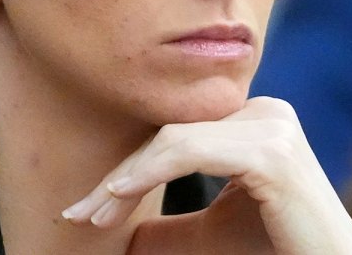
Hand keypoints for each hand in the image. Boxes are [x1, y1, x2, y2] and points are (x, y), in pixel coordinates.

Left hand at [61, 97, 351, 254]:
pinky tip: (119, 196)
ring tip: (93, 214)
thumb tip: (119, 225)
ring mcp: (272, 126)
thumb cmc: (273, 254)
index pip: (177, 133)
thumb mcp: (209, 236)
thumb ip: (171, 224)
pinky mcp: (272, 153)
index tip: (86, 207)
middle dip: (119, 176)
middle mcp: (267, 111)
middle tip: (78, 212)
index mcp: (255, 120)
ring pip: (174, 139)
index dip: (129, 168)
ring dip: (124, 178)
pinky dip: (148, 173)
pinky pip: (191, 151)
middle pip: (171, 132)